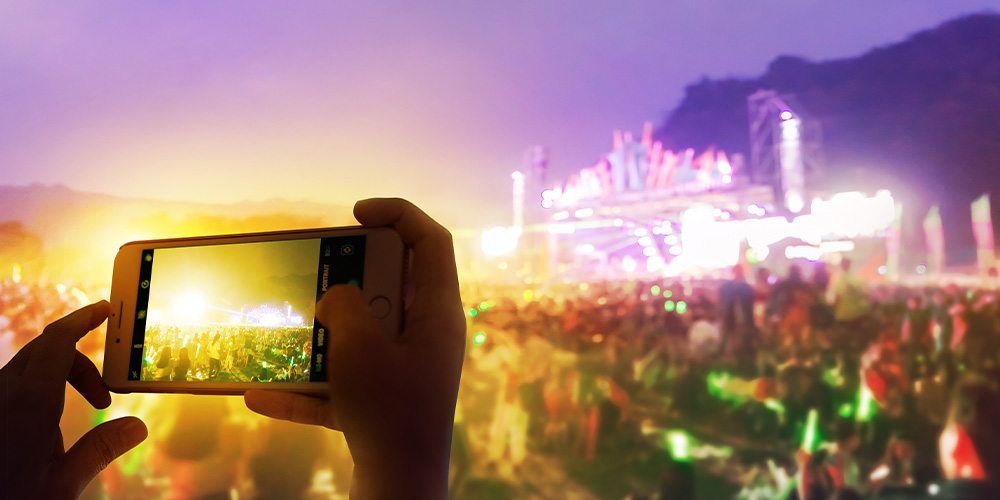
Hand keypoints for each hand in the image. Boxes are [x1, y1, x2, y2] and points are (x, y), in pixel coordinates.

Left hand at [1, 301, 147, 499]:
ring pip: (28, 367)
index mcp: (30, 402)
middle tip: (104, 396)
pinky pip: (14, 384)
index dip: (83, 319)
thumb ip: (100, 449)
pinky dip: (39, 389)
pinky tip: (47, 425)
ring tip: (80, 413)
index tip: (104, 310)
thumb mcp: (63, 485)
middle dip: (81, 363)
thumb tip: (136, 427)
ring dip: (60, 377)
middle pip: (46, 351)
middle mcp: (4, 393)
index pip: (58, 340)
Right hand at [245, 198, 465, 498]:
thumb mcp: (361, 347)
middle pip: (392, 285)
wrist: (399, 487)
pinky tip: (260, 395)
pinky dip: (308, 388)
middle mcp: (427, 337)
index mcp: (438, 313)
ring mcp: (406, 372)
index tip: (355, 212)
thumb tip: (334, 296)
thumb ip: (343, 305)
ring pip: (363, 333)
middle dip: (350, 276)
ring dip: (324, 332)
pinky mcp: (383, 404)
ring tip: (290, 328)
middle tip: (317, 272)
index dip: (397, 214)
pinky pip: (343, 384)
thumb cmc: (389, 413)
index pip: (431, 241)